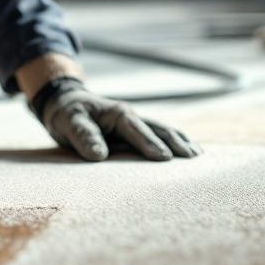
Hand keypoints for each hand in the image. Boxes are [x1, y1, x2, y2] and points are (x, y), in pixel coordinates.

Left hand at [35, 78, 200, 161]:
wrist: (66, 105)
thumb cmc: (67, 114)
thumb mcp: (69, 122)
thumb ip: (83, 136)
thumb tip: (99, 155)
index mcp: (117, 114)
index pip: (136, 129)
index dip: (150, 143)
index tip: (164, 158)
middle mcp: (131, 117)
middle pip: (158, 129)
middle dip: (175, 143)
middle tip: (192, 159)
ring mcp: (135, 125)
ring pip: (164, 132)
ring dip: (180, 142)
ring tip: (198, 156)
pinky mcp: (135, 134)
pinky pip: (159, 137)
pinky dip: (175, 143)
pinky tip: (189, 152)